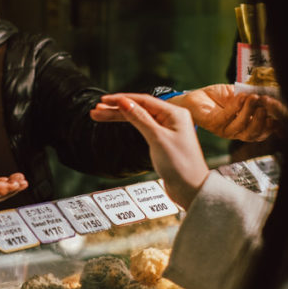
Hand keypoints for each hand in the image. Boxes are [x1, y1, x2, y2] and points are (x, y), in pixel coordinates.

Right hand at [99, 94, 208, 208]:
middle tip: (96, 110)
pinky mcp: (162, 140)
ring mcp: (166, 129)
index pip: (143, 100)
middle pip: (139, 108)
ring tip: (98, 115)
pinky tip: (116, 121)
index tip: (104, 100)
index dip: (122, 99)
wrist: (191, 189)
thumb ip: (139, 118)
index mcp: (174, 113)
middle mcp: (171, 118)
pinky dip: (128, 124)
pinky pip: (142, 127)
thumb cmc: (180, 165)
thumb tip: (124, 102)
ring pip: (138, 117)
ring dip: (118, 116)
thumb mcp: (157, 138)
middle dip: (116, 109)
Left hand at [171, 85, 284, 140]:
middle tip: (266, 103)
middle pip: (255, 133)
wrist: (195, 96)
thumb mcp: (240, 94)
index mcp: (246, 126)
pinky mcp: (212, 124)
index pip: (264, 130)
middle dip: (263, 119)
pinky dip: (235, 107)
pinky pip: (226, 119)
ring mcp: (224, 130)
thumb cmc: (218, 97)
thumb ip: (253, 96)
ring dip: (249, 111)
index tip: (279, 109)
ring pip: (241, 127)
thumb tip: (271, 93)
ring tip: (253, 98)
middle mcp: (237, 132)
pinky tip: (240, 97)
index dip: (274, 122)